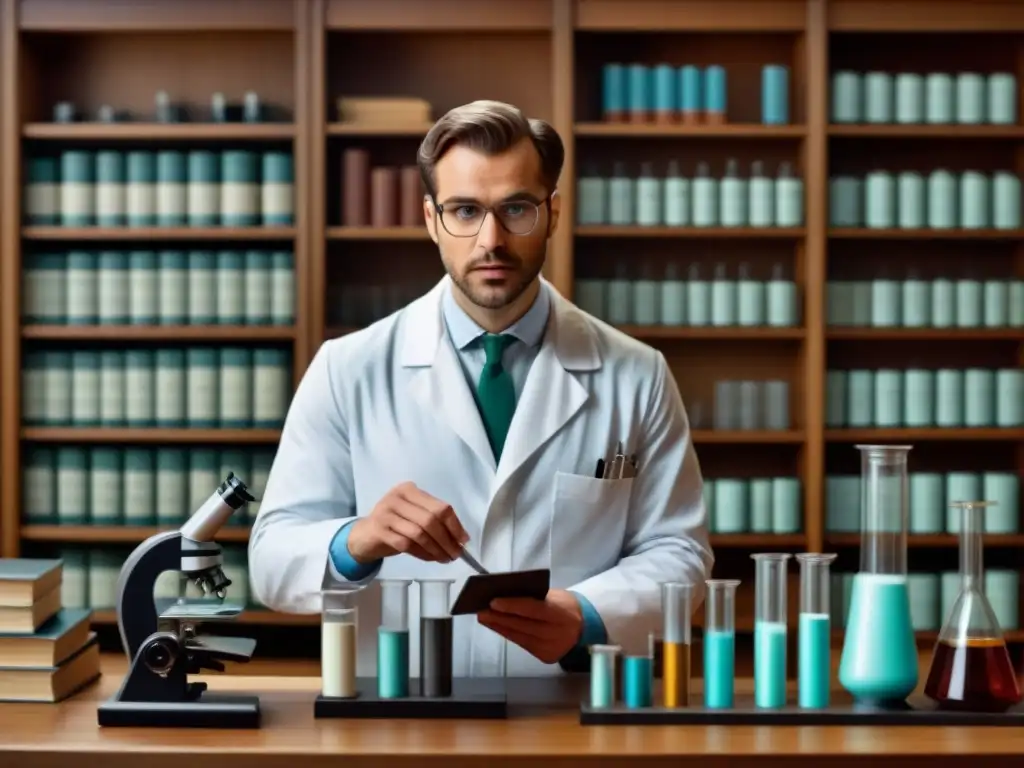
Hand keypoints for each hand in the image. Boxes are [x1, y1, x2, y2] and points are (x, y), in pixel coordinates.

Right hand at [347, 481, 468, 563]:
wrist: (364, 535)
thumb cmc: (394, 524)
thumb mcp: (413, 514)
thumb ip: (434, 519)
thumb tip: (461, 538)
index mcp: (409, 489)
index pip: (440, 507)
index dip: (455, 525)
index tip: (464, 541)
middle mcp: (397, 497)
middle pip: (430, 520)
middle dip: (447, 540)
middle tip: (456, 554)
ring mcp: (386, 513)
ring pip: (419, 533)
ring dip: (436, 549)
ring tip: (445, 558)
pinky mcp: (379, 531)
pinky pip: (407, 545)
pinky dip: (423, 554)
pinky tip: (430, 558)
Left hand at [477, 589, 583, 663]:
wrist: (584, 627)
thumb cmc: (565, 606)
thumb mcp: (555, 596)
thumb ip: (534, 597)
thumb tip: (505, 596)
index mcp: (563, 614)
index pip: (534, 609)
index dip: (512, 605)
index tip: (493, 602)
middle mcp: (558, 634)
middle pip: (523, 625)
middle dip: (500, 618)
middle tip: (481, 610)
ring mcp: (552, 648)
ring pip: (519, 637)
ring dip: (499, 626)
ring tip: (484, 617)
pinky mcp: (545, 657)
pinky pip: (522, 644)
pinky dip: (508, 634)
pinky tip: (497, 626)